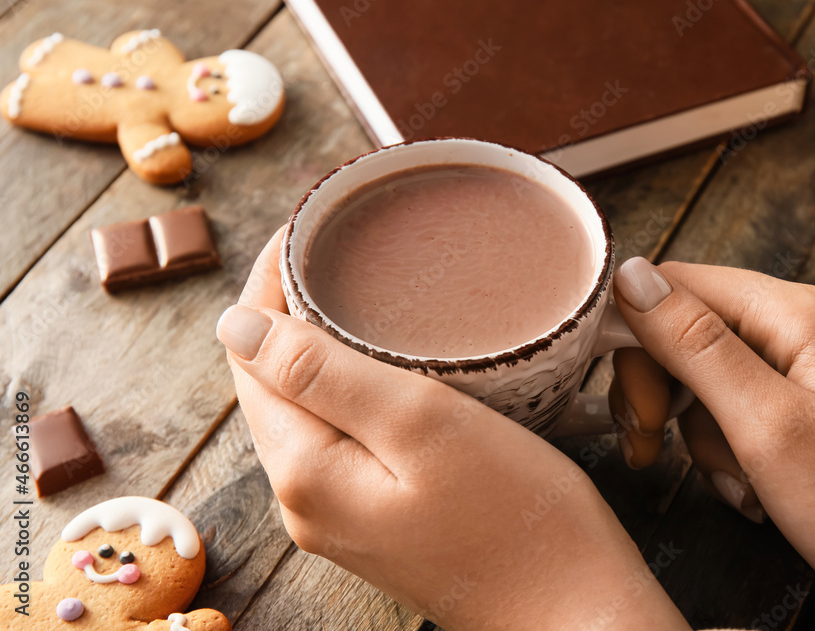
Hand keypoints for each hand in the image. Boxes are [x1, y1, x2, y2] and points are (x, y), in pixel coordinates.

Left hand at [216, 229, 689, 630]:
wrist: (572, 609)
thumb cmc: (517, 517)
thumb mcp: (421, 425)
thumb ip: (323, 374)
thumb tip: (235, 324)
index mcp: (304, 472)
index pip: (251, 358)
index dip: (269, 286)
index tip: (310, 229)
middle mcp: (307, 500)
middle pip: (272, 384)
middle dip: (289, 312)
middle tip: (336, 247)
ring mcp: (341, 516)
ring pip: (306, 409)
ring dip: (319, 347)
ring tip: (357, 290)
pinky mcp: (379, 520)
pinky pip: (340, 436)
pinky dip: (349, 387)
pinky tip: (384, 361)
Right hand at [612, 257, 814, 626]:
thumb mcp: (766, 424)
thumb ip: (695, 345)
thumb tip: (630, 274)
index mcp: (793, 312)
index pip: (677, 286)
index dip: (637, 339)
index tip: (638, 407)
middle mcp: (796, 323)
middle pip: (684, 331)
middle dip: (661, 393)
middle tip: (652, 446)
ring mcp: (800, 360)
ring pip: (702, 375)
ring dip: (696, 432)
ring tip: (731, 480)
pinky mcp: (800, 397)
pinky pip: (731, 405)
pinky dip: (724, 447)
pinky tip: (748, 484)